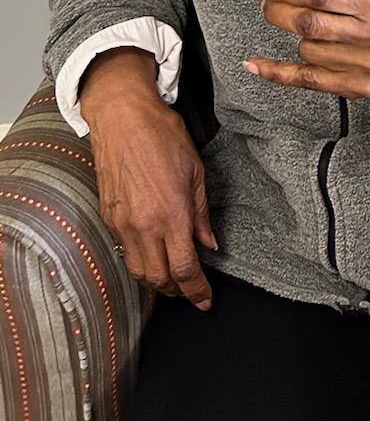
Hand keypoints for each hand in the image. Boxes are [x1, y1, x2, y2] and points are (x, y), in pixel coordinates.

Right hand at [81, 49, 215, 309]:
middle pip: (159, 279)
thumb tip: (210, 245)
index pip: (185, 269)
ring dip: (157, 281)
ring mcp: (123, 224)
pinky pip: (126, 252)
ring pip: (139, 271)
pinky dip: (141, 261)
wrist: (123, 119)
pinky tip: (153, 253)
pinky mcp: (109, 217)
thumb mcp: (196, 171)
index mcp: (171, 214)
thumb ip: (202, 214)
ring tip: (173, 277)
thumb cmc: (164, 137)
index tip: (206, 301)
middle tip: (192, 290)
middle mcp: (144, 226)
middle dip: (177, 291)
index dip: (197, 291)